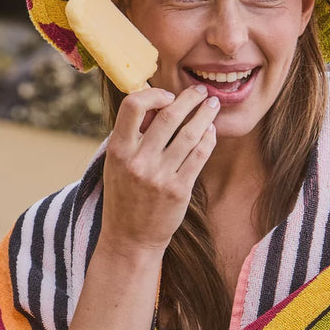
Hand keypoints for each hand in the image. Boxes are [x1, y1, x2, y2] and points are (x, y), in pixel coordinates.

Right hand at [101, 84, 219, 253]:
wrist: (130, 238)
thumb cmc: (124, 195)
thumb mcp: (116, 163)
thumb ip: (132, 135)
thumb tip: (155, 102)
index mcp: (118, 150)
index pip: (133, 106)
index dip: (154, 94)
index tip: (168, 95)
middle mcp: (138, 161)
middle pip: (169, 116)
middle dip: (189, 98)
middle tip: (201, 91)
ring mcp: (159, 176)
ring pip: (189, 134)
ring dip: (205, 115)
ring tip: (212, 106)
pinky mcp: (179, 190)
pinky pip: (199, 156)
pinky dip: (208, 139)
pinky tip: (211, 131)